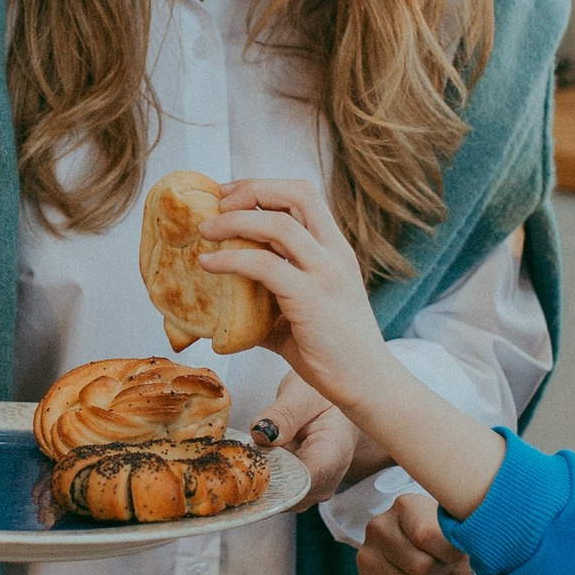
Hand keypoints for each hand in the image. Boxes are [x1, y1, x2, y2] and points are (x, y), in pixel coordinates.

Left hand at [204, 177, 506, 525]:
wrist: (369, 386)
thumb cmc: (334, 355)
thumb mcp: (298, 317)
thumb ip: (266, 304)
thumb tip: (219, 309)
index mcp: (336, 251)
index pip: (304, 196)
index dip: (264, 188)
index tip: (230, 196)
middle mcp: (335, 255)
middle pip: (296, 195)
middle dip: (251, 190)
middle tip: (216, 202)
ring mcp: (326, 274)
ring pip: (279, 224)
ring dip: (235, 220)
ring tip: (205, 231)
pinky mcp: (312, 299)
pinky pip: (265, 265)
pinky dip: (232, 258)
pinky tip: (209, 264)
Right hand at [358, 487, 467, 574]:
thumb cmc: (442, 551)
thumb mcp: (457, 540)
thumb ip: (462, 540)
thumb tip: (468, 547)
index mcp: (405, 507)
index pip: (429, 535)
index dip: (451, 554)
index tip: (455, 555)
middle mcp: (379, 528)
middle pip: (424, 567)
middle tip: (444, 572)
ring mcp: (367, 560)